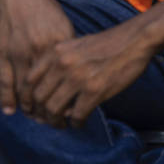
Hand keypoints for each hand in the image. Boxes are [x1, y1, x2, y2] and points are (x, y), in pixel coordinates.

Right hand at [0, 0, 74, 116]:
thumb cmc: (46, 13)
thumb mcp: (65, 28)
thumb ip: (71, 49)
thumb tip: (81, 70)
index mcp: (60, 45)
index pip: (66, 80)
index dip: (68, 100)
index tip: (71, 113)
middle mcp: (41, 51)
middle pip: (45, 89)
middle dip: (48, 109)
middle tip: (52, 121)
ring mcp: (20, 53)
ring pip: (25, 89)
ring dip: (29, 107)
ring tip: (35, 117)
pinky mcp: (4, 53)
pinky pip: (5, 80)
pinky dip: (7, 98)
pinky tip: (11, 111)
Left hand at [25, 22, 152, 126]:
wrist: (135, 39)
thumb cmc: (109, 43)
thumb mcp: (76, 46)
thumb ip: (59, 64)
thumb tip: (51, 90)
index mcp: (55, 52)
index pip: (28, 82)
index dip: (27, 100)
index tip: (32, 109)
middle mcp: (62, 65)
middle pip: (39, 98)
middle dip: (41, 114)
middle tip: (48, 120)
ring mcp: (78, 78)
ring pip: (54, 110)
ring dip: (56, 122)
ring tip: (62, 124)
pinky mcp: (94, 90)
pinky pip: (77, 115)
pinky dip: (76, 123)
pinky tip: (79, 123)